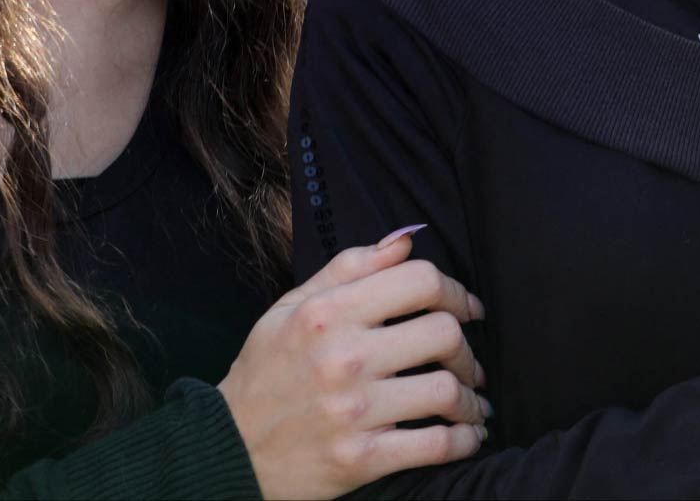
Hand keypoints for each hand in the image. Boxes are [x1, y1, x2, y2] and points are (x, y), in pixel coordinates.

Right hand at [219, 226, 490, 498]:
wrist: (226, 451)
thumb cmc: (264, 372)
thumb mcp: (291, 308)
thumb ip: (350, 267)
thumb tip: (406, 240)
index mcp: (329, 313)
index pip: (420, 281)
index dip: (456, 292)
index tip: (466, 308)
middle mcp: (344, 358)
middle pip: (444, 333)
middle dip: (467, 348)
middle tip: (467, 360)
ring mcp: (353, 411)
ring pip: (446, 391)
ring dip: (472, 398)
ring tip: (473, 402)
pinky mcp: (360, 459)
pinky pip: (435, 445)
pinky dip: (463, 441)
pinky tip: (467, 436)